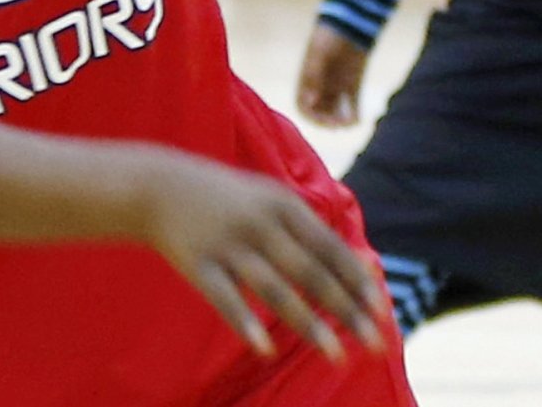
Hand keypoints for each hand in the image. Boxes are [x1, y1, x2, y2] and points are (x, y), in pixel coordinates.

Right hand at [133, 150, 389, 362]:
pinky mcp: (198, 265)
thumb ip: (315, 234)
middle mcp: (259, 224)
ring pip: (275, 290)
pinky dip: (246, 323)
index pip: (329, 247)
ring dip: (310, 324)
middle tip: (377, 345)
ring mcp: (228, 245)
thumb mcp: (272, 200)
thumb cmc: (228, 199)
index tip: (383, 312)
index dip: (357, 281)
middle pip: (310, 273)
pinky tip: (266, 349)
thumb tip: (367, 268)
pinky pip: (225, 299)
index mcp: (282, 205)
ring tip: (338, 356)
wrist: (159, 186)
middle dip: (347, 310)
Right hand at [295, 24, 367, 128]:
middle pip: (321, 113)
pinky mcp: (352, 86)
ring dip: (341, 120)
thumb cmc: (329, 37)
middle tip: (338, 124)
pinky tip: (358, 118)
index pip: (304, 107)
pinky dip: (354, 115)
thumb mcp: (319, 56)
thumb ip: (314, 77)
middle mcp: (321, 87)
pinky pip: (353, 106)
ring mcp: (337, 88)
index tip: (322, 120)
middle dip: (328, 121)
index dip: (312, 117)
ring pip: (337, 112)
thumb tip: (311, 100)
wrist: (350, 25)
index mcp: (307, 80)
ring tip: (349, 121)